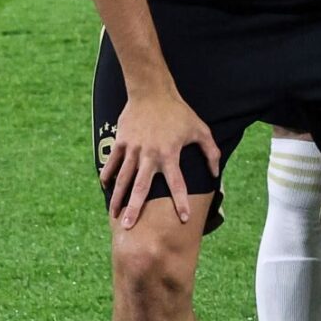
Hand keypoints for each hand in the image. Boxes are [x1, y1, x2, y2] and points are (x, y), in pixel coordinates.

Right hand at [101, 86, 221, 229]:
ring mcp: (132, 149)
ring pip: (123, 179)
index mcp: (170, 154)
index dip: (181, 201)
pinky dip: (108, 175)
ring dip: (117, 197)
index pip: (177, 184)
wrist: (152, 93)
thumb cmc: (179, 112)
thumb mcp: (201, 130)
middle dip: (135, 208)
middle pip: (141, 187)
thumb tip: (215, 172)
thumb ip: (211, 152)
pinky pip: (112, 163)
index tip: (183, 219)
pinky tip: (105, 187)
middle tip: (129, 226)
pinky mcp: (120, 142)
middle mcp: (149, 155)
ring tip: (114, 215)